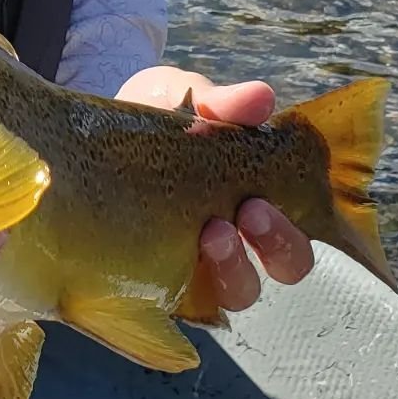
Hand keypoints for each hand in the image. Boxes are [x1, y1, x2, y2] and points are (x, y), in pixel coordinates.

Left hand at [115, 66, 314, 311]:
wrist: (94, 131)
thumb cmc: (157, 116)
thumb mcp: (184, 97)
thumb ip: (221, 102)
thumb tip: (261, 98)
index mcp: (263, 197)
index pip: (303, 230)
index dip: (293, 228)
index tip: (262, 197)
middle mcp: (244, 238)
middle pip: (287, 265)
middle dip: (277, 243)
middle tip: (247, 211)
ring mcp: (203, 264)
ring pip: (240, 291)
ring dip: (233, 267)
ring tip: (209, 234)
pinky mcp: (160, 280)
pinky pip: (177, 301)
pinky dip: (175, 286)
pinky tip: (159, 261)